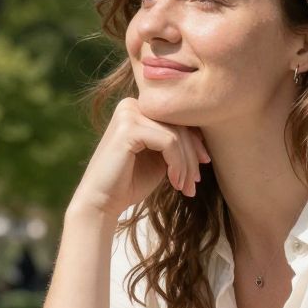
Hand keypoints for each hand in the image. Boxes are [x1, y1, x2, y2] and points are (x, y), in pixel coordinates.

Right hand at [69, 97, 209, 220]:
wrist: (101, 203)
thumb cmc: (129, 183)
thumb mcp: (159, 158)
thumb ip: (176, 142)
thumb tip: (206, 135)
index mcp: (138, 108)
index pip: (177, 118)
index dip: (195, 142)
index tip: (203, 166)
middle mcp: (131, 105)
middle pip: (179, 125)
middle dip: (192, 156)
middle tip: (195, 183)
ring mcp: (128, 113)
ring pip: (176, 135)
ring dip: (186, 164)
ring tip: (186, 187)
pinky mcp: (129, 127)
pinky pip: (169, 142)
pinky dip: (177, 164)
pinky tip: (175, 183)